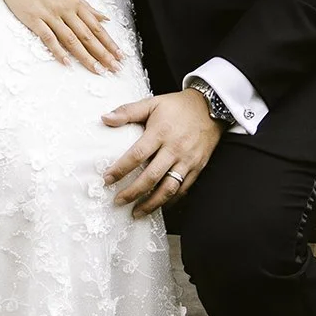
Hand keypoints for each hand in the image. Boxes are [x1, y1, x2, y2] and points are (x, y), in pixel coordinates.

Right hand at [0, 0, 126, 73]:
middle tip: (114, 68)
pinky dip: (58, 51)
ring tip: (97, 70)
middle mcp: (65, 9)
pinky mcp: (34, 19)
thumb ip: (85, 5)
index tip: (120, 55)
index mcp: (74, 3)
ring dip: (86, 56)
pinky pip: (48, 38)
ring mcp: (50, 15)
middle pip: (88, 35)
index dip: (109, 42)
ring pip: (72, 39)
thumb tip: (104, 16)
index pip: (96, 26)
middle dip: (103, 53)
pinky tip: (67, 63)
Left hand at [101, 89, 223, 213]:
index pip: (137, 155)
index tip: (107, 179)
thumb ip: (127, 111)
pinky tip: (158, 206)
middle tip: (118, 201)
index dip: (121, 169)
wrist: (210, 107)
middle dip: (133, 192)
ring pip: (168, 188)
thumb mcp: (152, 103)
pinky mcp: (197, 168)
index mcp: (160, 132)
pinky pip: (183, 189)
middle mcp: (174, 149)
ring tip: (136, 212)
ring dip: (151, 203)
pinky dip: (170, 201)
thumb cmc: (177, 106)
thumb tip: (104, 118)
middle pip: (151, 176)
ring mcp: (187, 160)